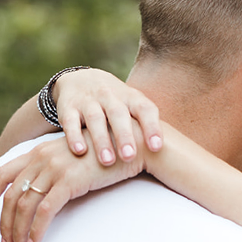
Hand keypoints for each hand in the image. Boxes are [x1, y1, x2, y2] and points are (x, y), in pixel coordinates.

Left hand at [0, 131, 143, 241]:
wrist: (130, 144)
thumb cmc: (103, 154)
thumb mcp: (70, 157)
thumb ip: (51, 169)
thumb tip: (37, 192)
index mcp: (37, 152)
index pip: (2, 173)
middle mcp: (41, 158)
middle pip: (10, 195)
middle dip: (3, 223)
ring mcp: (54, 169)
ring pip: (24, 205)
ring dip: (18, 231)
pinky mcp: (70, 181)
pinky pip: (45, 211)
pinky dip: (36, 229)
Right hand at [48, 69, 162, 165]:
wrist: (80, 80)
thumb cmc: (115, 103)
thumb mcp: (132, 106)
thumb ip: (146, 125)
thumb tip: (173, 153)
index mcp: (130, 97)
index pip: (144, 109)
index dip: (151, 126)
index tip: (156, 147)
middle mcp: (110, 96)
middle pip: (118, 114)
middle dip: (124, 135)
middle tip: (130, 157)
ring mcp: (88, 101)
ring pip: (95, 119)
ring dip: (101, 140)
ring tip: (108, 161)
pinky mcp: (68, 107)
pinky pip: (70, 121)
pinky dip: (74, 136)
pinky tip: (79, 152)